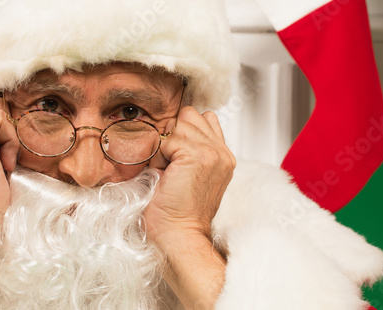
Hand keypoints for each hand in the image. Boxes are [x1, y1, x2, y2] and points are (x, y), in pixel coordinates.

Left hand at [146, 107, 234, 241]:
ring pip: (179, 123)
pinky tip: (166, 176)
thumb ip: (191, 150)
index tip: (174, 158)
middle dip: (173, 135)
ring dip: (166, 146)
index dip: (182, 133)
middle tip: (170, 166)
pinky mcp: (199, 156)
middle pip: (189, 115)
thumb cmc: (177, 213)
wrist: (179, 235)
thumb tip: (173, 129)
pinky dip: (160, 156)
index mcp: (222, 156)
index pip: (202, 118)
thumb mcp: (190, 176)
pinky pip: (168, 139)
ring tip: (169, 172)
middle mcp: (222, 152)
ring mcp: (213, 152)